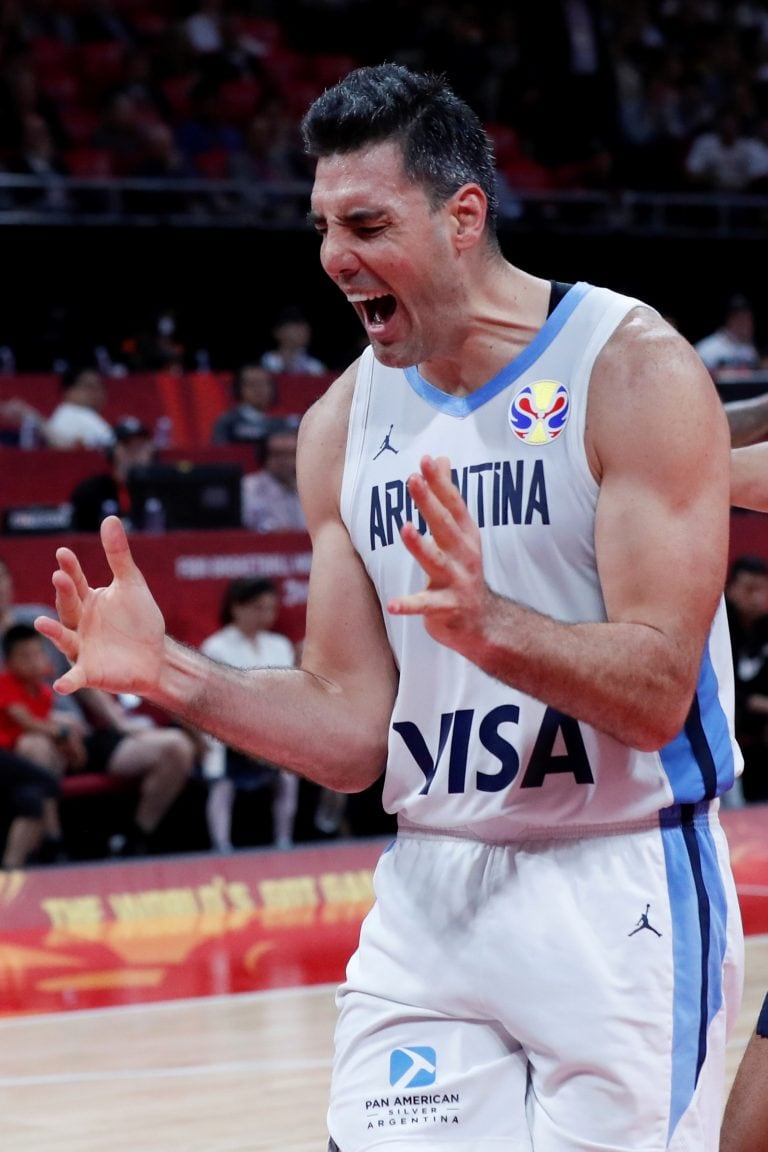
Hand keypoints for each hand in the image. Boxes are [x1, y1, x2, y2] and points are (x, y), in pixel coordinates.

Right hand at [34, 516, 166, 696]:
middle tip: (59, 577)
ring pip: (64, 639)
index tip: (63, 553)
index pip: (76, 582)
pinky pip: (76, 676)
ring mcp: (82, 648)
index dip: (70, 569)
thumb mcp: (132, 585)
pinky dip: (68, 681)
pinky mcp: (90, 672)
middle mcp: (79, 623)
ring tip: (41, 623)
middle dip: (64, 593)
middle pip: (68, 607)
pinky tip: (60, 685)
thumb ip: (119, 555)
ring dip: (53, 632)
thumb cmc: (140, 620)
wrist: (157, 657)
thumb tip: (110, 517)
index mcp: (88, 600)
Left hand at [387, 455, 491, 653]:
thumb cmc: (464, 570)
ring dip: (420, 545)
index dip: (440, 482)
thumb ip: (448, 496)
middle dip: (429, 502)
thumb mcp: (460, 532)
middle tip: (413, 480)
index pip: (453, 504)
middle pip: (444, 525)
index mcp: (465, 536)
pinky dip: (409, 605)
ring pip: (436, 561)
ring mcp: (457, 581)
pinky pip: (426, 605)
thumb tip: (441, 458)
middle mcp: (464, 555)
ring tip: (405, 529)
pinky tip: (392, 604)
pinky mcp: (447, 607)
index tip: (426, 460)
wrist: (483, 621)